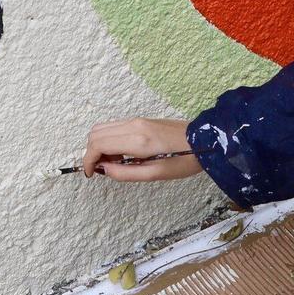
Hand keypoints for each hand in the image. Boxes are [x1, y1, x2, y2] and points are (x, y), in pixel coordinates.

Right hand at [82, 118, 197, 180]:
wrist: (205, 141)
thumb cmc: (184, 160)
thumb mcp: (155, 174)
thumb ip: (126, 173)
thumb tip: (104, 170)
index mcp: (137, 140)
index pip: (98, 144)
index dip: (88, 160)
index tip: (91, 174)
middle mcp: (134, 125)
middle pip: (96, 133)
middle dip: (92, 152)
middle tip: (103, 169)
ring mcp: (137, 120)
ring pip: (103, 128)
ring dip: (100, 145)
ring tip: (115, 162)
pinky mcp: (141, 120)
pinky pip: (115, 127)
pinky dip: (110, 140)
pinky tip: (123, 154)